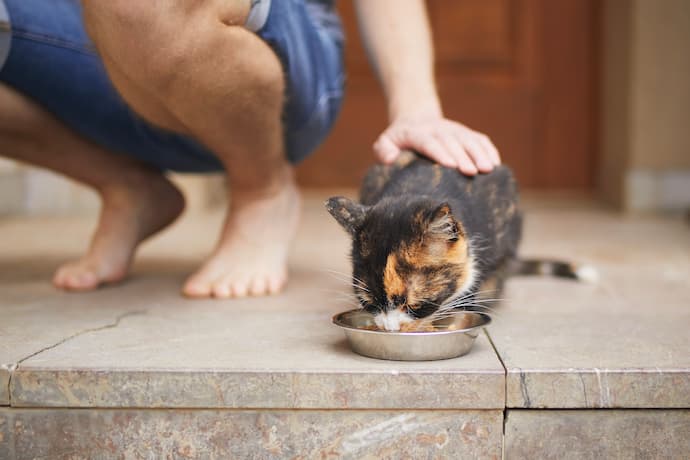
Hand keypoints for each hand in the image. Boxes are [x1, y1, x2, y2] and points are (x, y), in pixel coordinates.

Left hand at [373, 113, 500, 174]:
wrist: (415, 120)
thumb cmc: (398, 140)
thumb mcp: (385, 143)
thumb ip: (383, 150)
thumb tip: (391, 159)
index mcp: (416, 132)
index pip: (428, 141)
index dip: (440, 152)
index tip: (451, 166)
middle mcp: (437, 129)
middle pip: (452, 141)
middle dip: (463, 156)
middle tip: (472, 172)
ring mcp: (453, 129)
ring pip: (469, 138)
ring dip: (480, 153)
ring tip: (488, 169)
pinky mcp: (465, 132)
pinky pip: (480, 139)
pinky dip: (489, 149)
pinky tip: (496, 163)